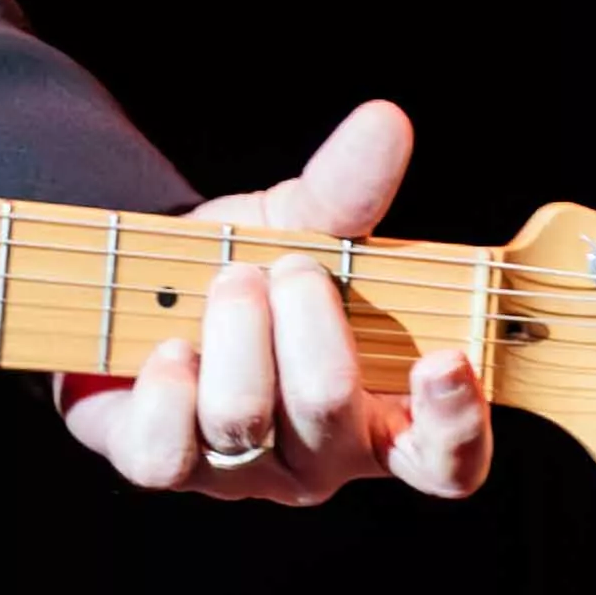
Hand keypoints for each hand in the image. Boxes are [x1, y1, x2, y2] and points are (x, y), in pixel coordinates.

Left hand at [56, 98, 492, 506]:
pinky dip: (166, 385)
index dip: (455, 422)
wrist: (140, 285)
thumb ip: (349, 190)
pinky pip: (166, 452)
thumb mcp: (301, 225)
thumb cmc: (249, 269)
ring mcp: (241, 472)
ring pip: (243, 421)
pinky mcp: (164, 466)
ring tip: (227, 279)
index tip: (443, 357)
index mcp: (384, 415)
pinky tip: (170, 344)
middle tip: (285, 266)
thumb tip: (385, 122)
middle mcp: (320, 458)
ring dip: (232, 331)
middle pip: (329, 406)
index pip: (446, 460)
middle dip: (304, 319)